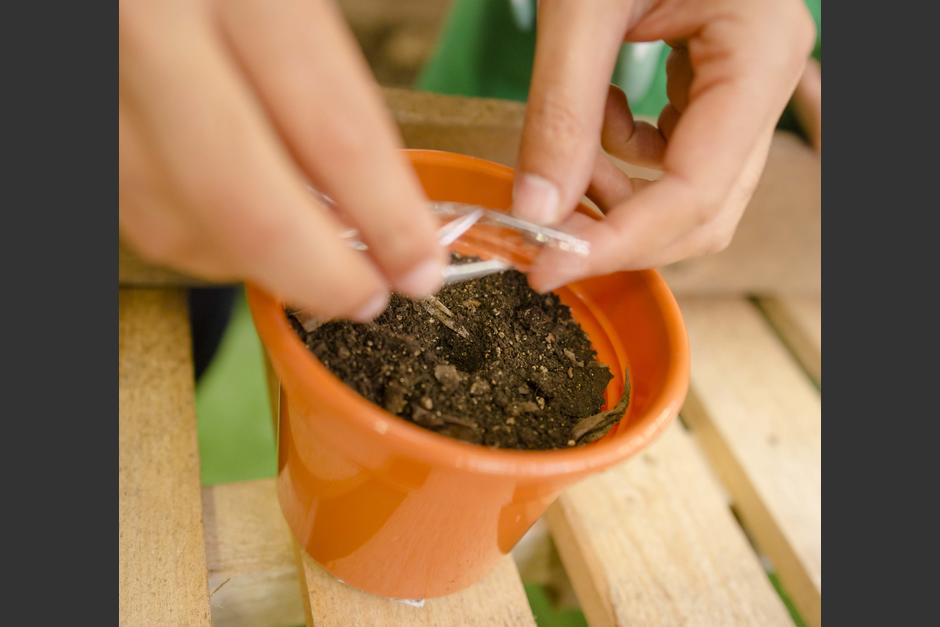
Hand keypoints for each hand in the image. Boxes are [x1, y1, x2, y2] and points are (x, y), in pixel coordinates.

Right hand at [120, 0, 444, 320]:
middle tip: (369, 295)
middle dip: (318, 270)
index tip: (421, 264)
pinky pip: (134, 203)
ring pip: (176, 217)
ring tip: (312, 256)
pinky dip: (198, 232)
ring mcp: (97, 73)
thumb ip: (329, 65)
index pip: (330, 124)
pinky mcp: (73, 103)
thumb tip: (380, 187)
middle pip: (241, 198)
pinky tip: (241, 221)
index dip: (386, 214)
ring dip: (254, 260)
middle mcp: (150, 29)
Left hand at [512, 0, 815, 290]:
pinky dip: (622, 160)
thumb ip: (561, 109)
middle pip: (704, 209)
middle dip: (620, 235)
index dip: (619, 243)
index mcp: (758, 52)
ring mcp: (746, 83)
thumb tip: (536, 208)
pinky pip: (675, 156)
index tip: (547, 267)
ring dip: (618, 199)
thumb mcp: (583, 5)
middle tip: (541, 243)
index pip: (696, 190)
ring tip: (563, 160)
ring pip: (690, 192)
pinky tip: (594, 120)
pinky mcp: (715, 83)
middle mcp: (767, 77)